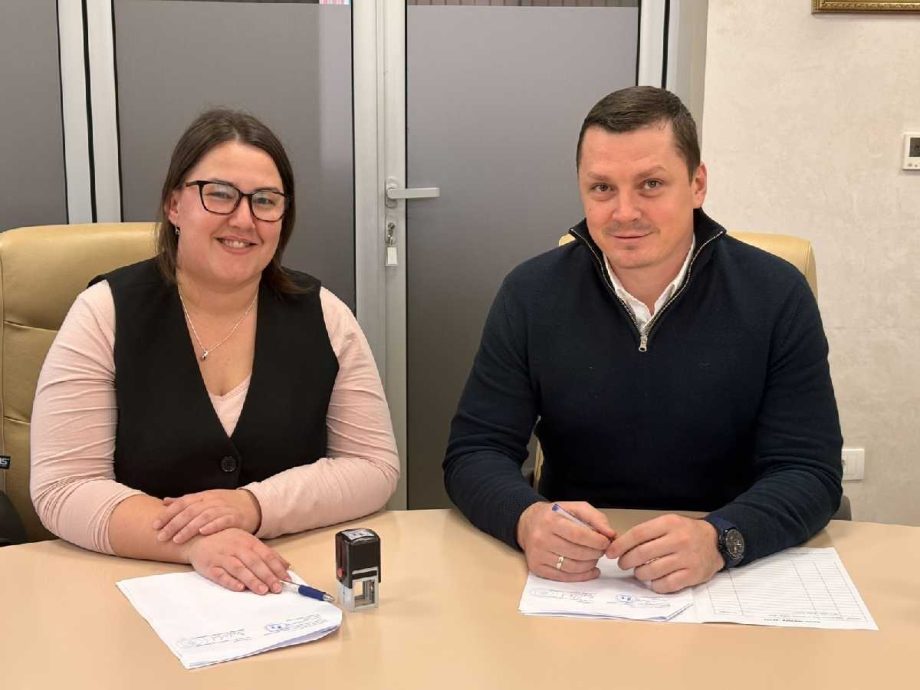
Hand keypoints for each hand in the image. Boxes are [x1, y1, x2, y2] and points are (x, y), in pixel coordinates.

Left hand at [153, 489, 260, 543]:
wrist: (252, 504)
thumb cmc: (225, 504)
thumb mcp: (205, 499)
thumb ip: (185, 501)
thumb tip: (165, 502)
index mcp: (202, 496)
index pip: (181, 503)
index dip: (167, 514)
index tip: (155, 525)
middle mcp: (212, 500)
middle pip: (189, 511)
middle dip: (174, 524)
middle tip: (162, 536)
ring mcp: (224, 508)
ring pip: (203, 516)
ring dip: (189, 528)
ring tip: (177, 539)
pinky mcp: (235, 517)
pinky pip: (222, 520)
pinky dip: (212, 526)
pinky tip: (203, 532)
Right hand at [186, 528, 289, 593]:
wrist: (198, 537)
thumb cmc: (227, 541)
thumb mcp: (248, 542)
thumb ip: (267, 553)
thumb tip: (286, 565)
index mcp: (248, 542)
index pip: (266, 555)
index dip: (276, 567)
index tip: (286, 579)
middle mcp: (236, 548)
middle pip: (254, 562)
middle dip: (267, 576)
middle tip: (277, 588)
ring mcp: (222, 557)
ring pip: (239, 569)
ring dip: (252, 580)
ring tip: (263, 591)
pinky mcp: (210, 566)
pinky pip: (220, 575)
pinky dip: (230, 581)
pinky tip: (239, 588)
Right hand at [516, 501, 616, 581]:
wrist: (527, 524)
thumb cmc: (554, 515)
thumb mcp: (574, 508)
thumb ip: (595, 518)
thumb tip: (612, 535)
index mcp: (551, 521)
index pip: (578, 535)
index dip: (596, 541)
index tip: (607, 542)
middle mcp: (541, 538)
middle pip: (576, 553)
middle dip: (595, 553)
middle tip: (602, 550)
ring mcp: (538, 555)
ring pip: (572, 567)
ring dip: (590, 565)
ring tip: (595, 558)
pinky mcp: (537, 568)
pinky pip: (563, 577)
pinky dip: (581, 576)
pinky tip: (591, 570)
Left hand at [606, 514, 722, 593]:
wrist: (717, 542)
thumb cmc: (687, 532)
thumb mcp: (668, 524)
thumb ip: (647, 533)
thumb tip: (620, 546)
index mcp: (669, 524)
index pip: (638, 534)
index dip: (621, 545)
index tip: (611, 552)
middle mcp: (678, 540)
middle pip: (642, 554)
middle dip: (626, 561)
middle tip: (623, 564)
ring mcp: (686, 559)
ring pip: (652, 571)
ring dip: (639, 574)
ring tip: (639, 572)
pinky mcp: (693, 575)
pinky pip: (666, 585)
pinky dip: (655, 585)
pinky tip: (654, 581)